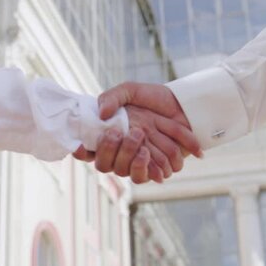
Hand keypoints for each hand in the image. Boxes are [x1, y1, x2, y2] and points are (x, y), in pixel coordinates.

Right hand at [74, 82, 202, 183]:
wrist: (184, 104)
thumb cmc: (153, 98)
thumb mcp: (130, 90)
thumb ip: (112, 97)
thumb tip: (101, 114)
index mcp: (110, 136)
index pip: (88, 151)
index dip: (82, 152)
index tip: (81, 147)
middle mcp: (122, 153)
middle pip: (110, 167)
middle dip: (122, 151)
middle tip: (136, 132)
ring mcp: (140, 162)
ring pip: (133, 174)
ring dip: (139, 160)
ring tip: (146, 145)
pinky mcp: (160, 167)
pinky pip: (156, 175)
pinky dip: (161, 164)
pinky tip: (167, 150)